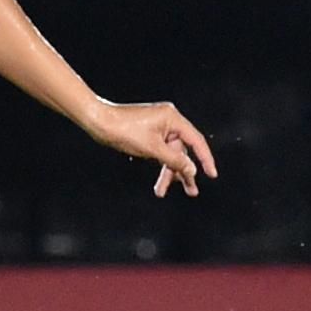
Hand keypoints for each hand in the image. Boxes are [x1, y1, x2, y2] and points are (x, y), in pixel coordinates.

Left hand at [85, 101, 217, 196]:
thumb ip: (174, 160)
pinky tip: (160, 180)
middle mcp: (169, 120)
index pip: (196, 141)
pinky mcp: (149, 133)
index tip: (211, 174)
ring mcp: (158, 127)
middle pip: (181, 151)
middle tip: (191, 192)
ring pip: (169, 154)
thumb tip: (191, 170)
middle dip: (182, 172)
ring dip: (168, 172)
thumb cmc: (124, 130)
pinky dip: (159, 165)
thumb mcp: (152, 148)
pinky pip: (160, 151)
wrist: (99, 122)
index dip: (205, 159)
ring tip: (162, 191)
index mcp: (173, 118)